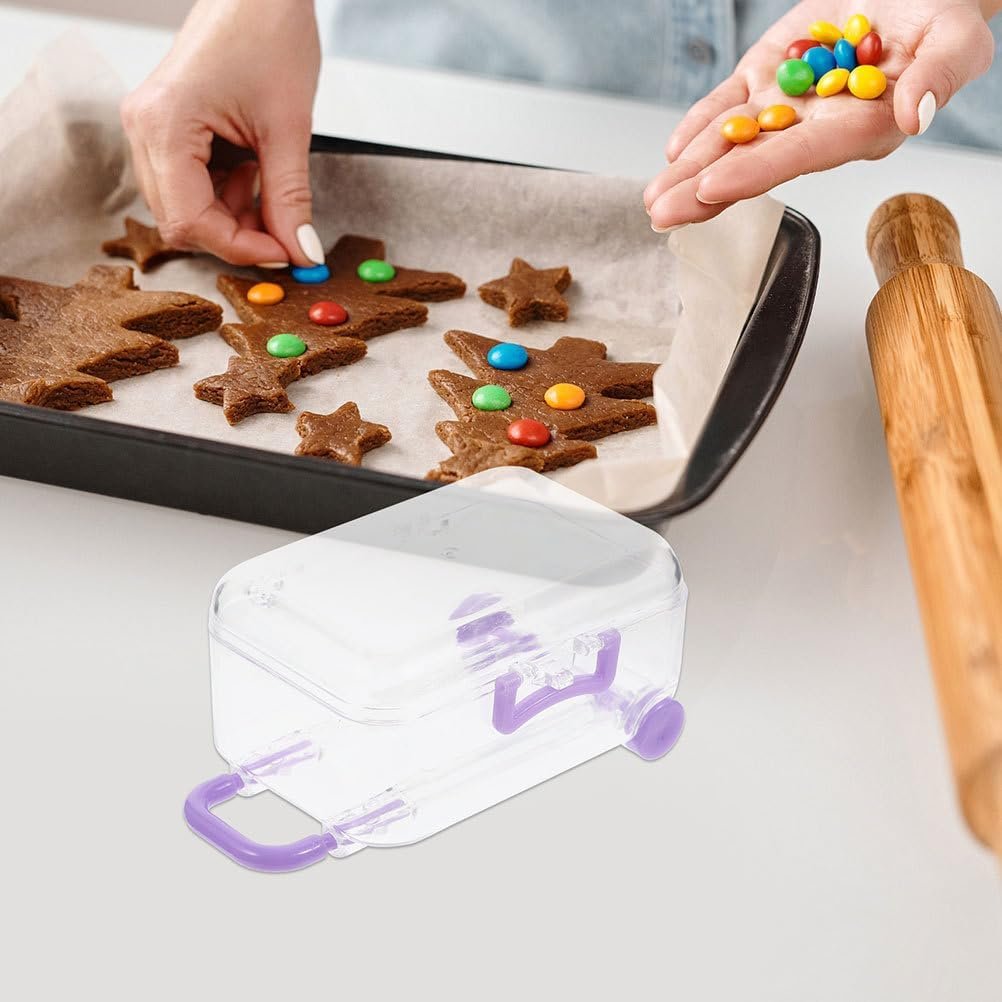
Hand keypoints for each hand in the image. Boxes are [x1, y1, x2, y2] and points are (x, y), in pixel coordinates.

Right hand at [120, 0, 321, 265]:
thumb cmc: (268, 34)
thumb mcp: (288, 128)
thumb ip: (290, 198)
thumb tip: (301, 252)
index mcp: (164, 124)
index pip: (190, 221)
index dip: (240, 247)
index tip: (285, 253)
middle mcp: (144, 128)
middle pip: (182, 220)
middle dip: (235, 234)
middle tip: (284, 231)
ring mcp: (150, 127)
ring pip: (186, 207)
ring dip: (232, 214)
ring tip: (268, 186)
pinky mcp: (165, 127)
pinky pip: (189, 184)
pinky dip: (225, 194)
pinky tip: (252, 172)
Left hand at [644, 0, 996, 229]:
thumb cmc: (943, 19)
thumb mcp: (959, 39)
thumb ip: (941, 75)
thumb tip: (916, 114)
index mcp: (859, 129)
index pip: (799, 157)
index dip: (755, 172)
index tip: (712, 188)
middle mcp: (816, 127)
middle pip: (753, 162)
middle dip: (704, 190)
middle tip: (662, 213)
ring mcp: (788, 103)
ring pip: (732, 139)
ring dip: (690, 168)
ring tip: (653, 197)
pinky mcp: (769, 76)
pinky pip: (729, 103)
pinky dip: (702, 123)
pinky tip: (675, 150)